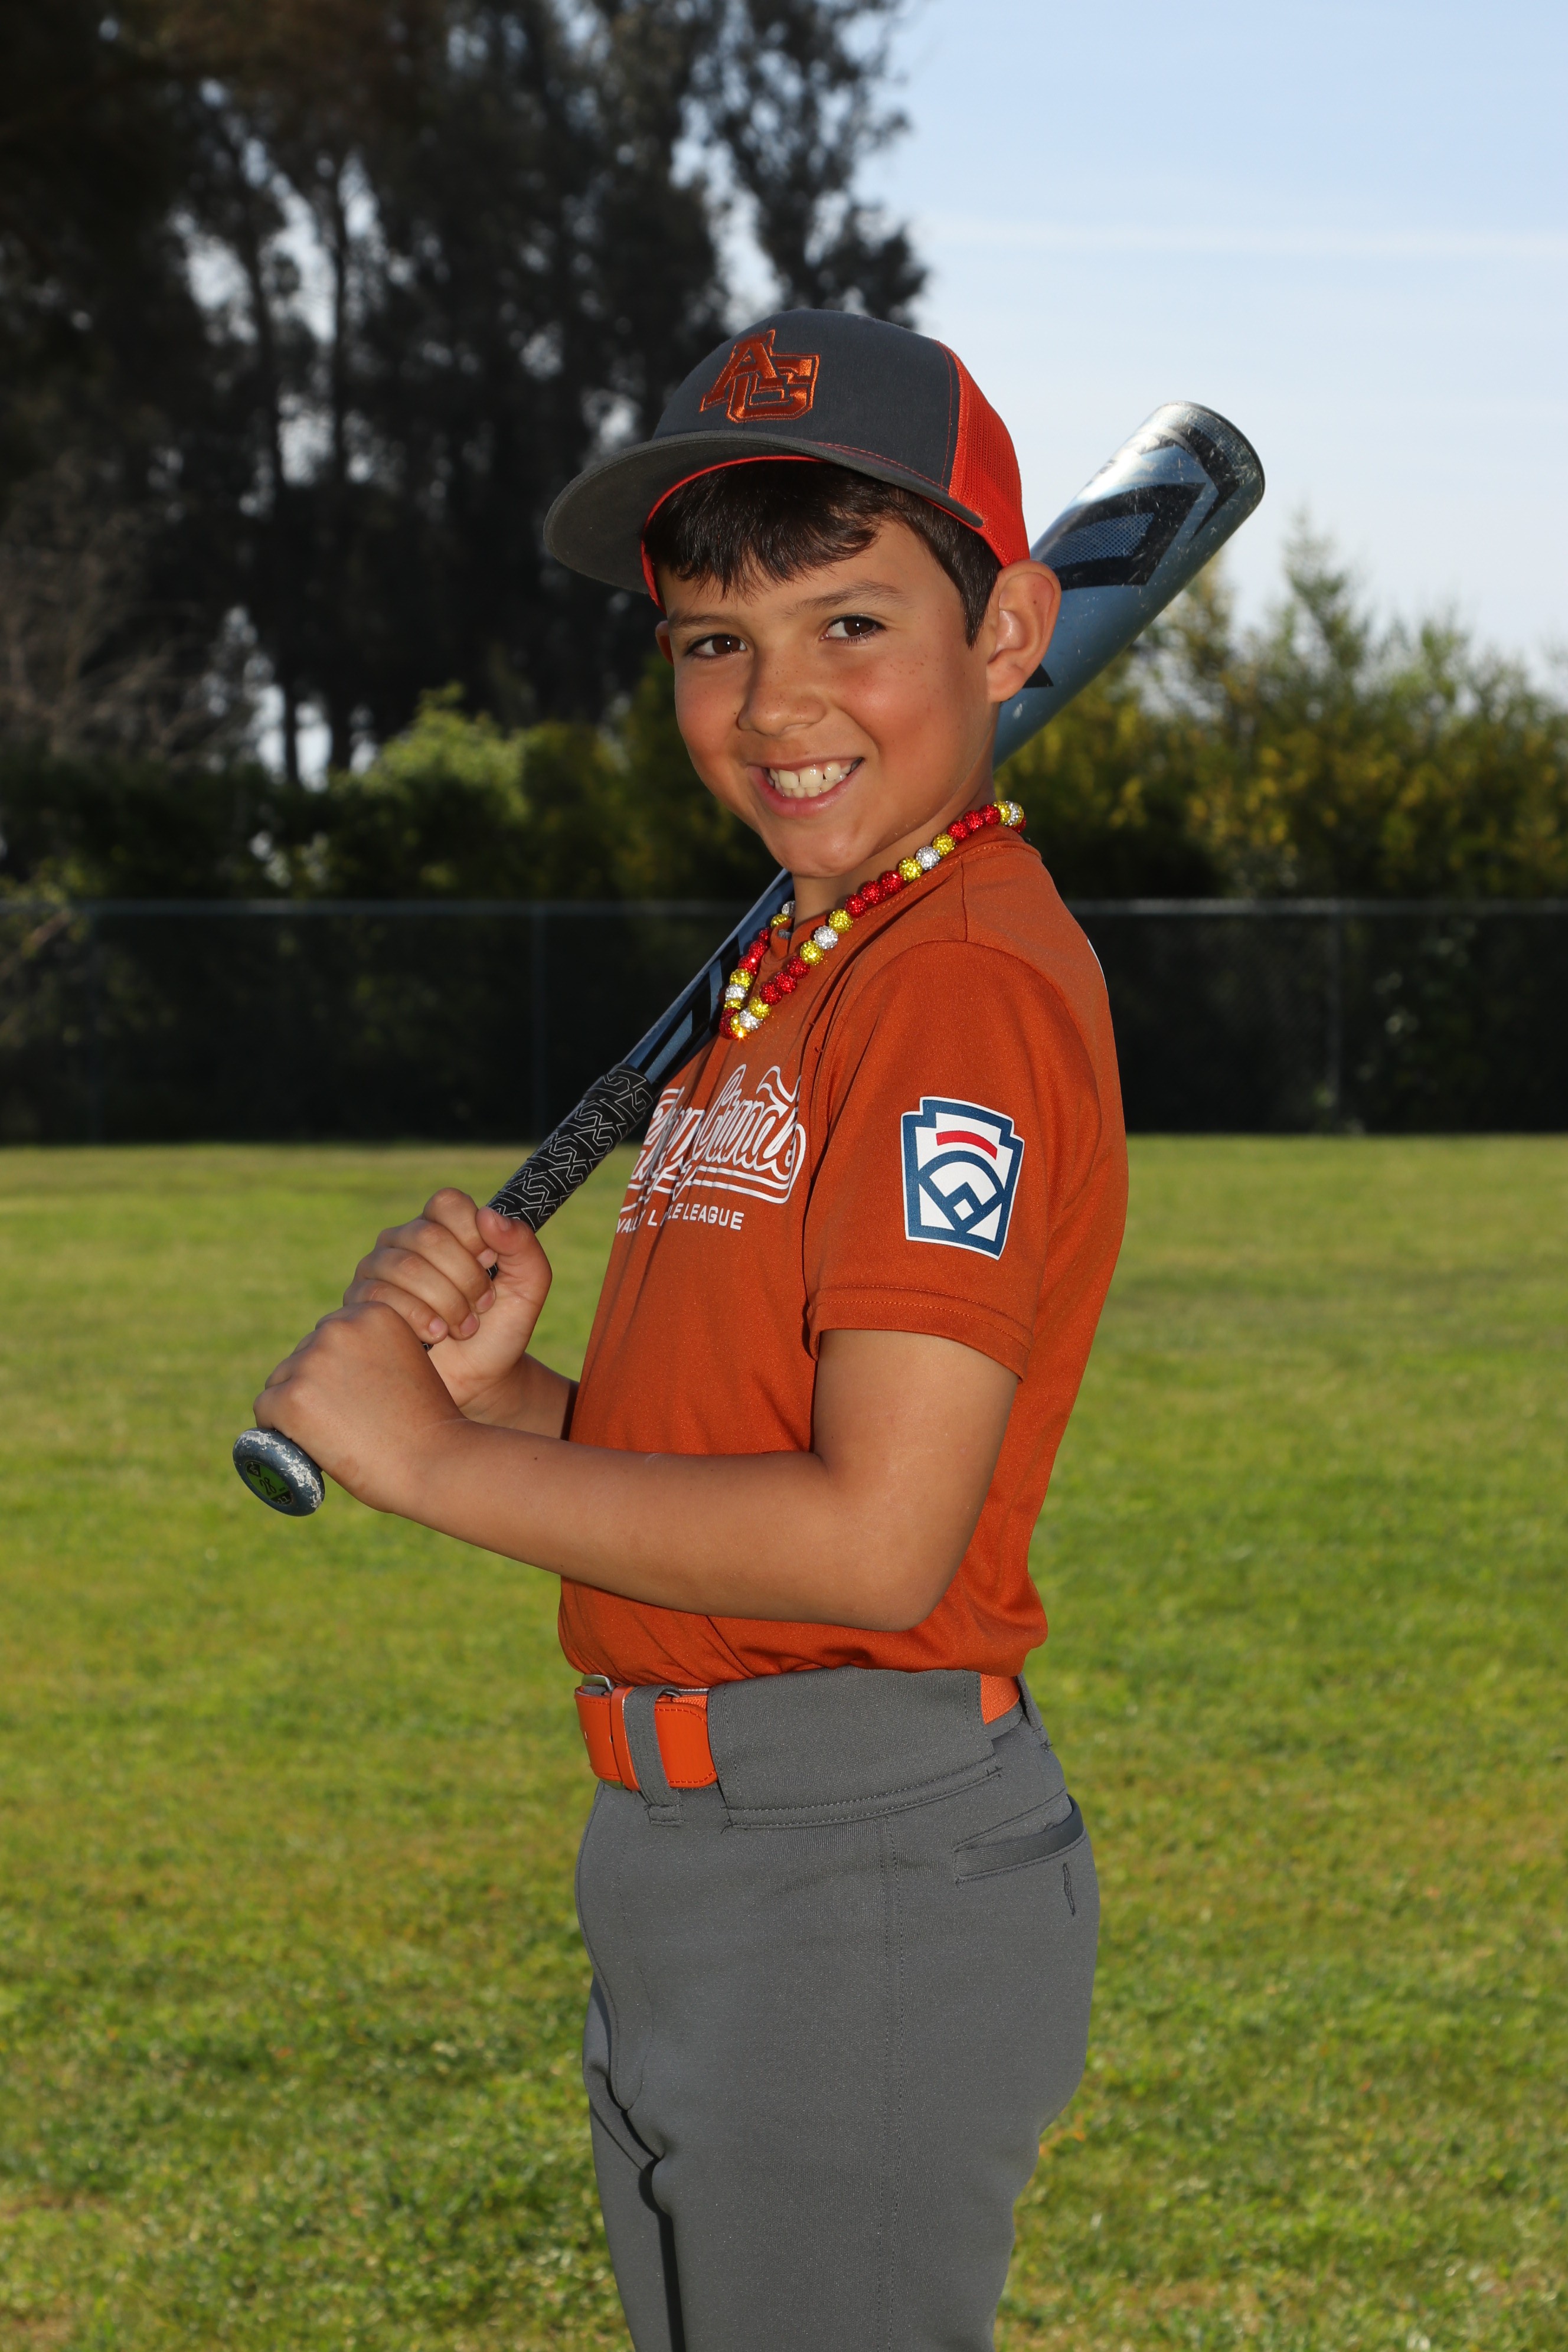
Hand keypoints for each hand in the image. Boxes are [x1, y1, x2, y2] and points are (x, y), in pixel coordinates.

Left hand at [255, 1301, 463, 1511]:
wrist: (435, 1462)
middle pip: (302, 1356)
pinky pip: (266, 1410)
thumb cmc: (429, 1424)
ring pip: (281, 1383)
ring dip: (297, 1407)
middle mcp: (338, 1327)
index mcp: (372, 1312)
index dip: (337, 1370)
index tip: (355, 1398)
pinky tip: (305, 1444)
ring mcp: (312, 1362)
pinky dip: (278, 1430)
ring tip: (332, 1437)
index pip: (330, 1336)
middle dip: (315, 1387)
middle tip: (345, 1423)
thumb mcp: (408, 1363)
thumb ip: (375, 1352)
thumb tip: (339, 1367)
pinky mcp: (292, 1398)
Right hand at [345, 1189, 551, 1415]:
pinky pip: (379, 1297)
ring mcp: (377, 1268)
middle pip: (428, 1236)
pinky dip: (418, 1319)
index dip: (473, 1236)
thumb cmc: (502, 1327)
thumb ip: (522, 1245)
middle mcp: (404, 1239)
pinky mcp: (359, 1301)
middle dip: (464, 1278)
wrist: (479, 1378)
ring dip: (445, 1303)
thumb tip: (488, 1216)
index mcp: (443, 1225)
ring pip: (404, 1267)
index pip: (448, 1203)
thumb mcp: (529, 1285)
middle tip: (480, 1306)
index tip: (490, 1265)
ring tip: (462, 1326)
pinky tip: (436, 1336)